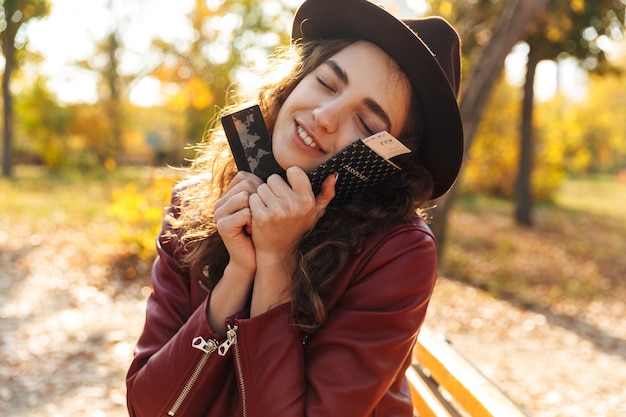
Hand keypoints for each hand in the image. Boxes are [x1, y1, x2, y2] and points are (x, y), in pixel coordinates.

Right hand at [213, 171, 262, 273]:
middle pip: (245, 184)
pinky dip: (254, 221)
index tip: (263, 204)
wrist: (251, 259)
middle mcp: (219, 203)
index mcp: (226, 196)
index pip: (243, 176)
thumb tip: (274, 175)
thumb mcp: (259, 208)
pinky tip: (252, 231)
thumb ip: (258, 192)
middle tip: (259, 216)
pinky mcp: (223, 226)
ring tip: (255, 224)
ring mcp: (219, 214)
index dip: (259, 187)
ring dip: (257, 210)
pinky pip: (245, 213)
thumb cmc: (260, 232)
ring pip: (245, 196)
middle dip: (259, 198)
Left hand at [248, 167, 336, 314]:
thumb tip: (334, 175)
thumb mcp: (315, 213)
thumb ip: (326, 194)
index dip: (288, 179)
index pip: (293, 171)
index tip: (288, 189)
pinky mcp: (261, 216)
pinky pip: (253, 197)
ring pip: (261, 187)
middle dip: (273, 188)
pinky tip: (260, 214)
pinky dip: (253, 204)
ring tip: (268, 208)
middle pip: (274, 178)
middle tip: (276, 203)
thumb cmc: (296, 228)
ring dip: (262, 196)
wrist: (278, 251)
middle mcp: (294, 205)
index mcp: (308, 200)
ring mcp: (277, 211)